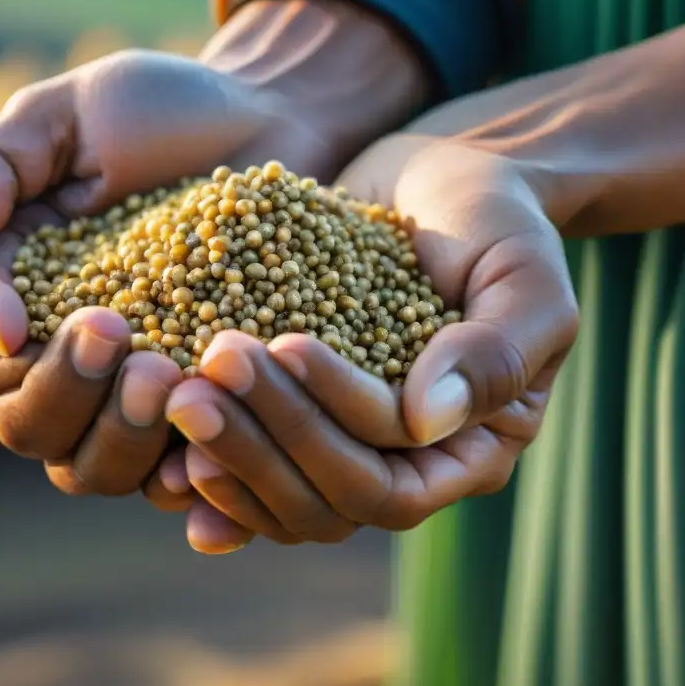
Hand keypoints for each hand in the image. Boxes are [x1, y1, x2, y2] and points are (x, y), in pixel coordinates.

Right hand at [0, 49, 331, 518]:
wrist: (270, 124)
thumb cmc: (160, 113)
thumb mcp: (64, 116)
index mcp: (17, 286)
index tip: (20, 322)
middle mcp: (65, 354)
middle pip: (24, 421)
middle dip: (60, 392)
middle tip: (116, 335)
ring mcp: (133, 392)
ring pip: (90, 466)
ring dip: (118, 438)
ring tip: (168, 378)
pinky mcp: (201, 409)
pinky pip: (178, 475)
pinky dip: (185, 477)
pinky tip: (207, 452)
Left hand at [164, 139, 579, 551]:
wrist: (440, 183)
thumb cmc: (496, 221)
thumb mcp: (524, 276)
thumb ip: (495, 352)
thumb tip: (427, 421)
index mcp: (470, 450)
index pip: (391, 479)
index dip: (330, 427)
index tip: (285, 344)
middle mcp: (407, 466)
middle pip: (326, 502)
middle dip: (259, 445)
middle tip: (198, 381)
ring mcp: (349, 446)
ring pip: (280, 497)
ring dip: (223, 453)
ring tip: (169, 391)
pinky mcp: (300, 418)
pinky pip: (251, 471)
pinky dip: (208, 471)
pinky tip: (160, 455)